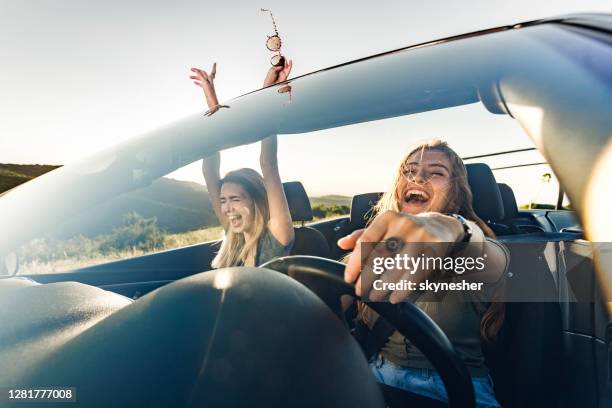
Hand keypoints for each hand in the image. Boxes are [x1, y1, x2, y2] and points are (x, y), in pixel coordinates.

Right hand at [190, 63, 218, 109]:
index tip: (215, 63)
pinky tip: (194, 82)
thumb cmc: (210, 93)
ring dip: (195, 77)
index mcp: (210, 79)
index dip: (214, 67)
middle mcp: (209, 81)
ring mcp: (207, 85)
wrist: (212, 103)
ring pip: (201, 79)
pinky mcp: (205, 89)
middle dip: (197, 71)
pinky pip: (201, 84)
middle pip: (203, 74)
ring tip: (189, 77)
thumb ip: (201, 76)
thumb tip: (197, 70)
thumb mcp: (205, 83)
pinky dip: (197, 82)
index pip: (212, 72)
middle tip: (191, 69)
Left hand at [263, 59, 292, 86]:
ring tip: (287, 59)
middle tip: (284, 57)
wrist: (270, 85)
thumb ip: (277, 67)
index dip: (280, 60)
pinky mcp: (285, 76)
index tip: (281, 56)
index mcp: (275, 70)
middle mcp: (279, 72)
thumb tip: (281, 66)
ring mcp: (282, 74)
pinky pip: (288, 70)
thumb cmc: (269, 79)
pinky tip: (290, 62)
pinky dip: (290, 66)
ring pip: (286, 67)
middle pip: (283, 65)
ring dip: (287, 62)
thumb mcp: (271, 70)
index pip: (279, 64)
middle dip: (284, 61)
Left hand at [339, 211, 468, 302]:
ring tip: (374, 296)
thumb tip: (341, 244)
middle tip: (359, 291)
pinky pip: (416, 274)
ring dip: (383, 286)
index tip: (348, 278)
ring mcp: (421, 236)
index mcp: (387, 218)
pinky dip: (403, 289)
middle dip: (366, 277)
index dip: (355, 262)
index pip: (366, 241)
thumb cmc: (405, 231)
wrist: (441, 226)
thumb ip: (362, 235)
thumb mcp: (384, 228)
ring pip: (398, 267)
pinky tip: (394, 297)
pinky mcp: (436, 248)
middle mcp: (404, 224)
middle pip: (380, 256)